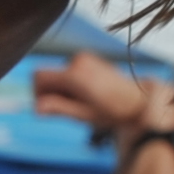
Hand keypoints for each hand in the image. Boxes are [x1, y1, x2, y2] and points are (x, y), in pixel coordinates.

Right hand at [33, 51, 149, 135]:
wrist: (138, 101)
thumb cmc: (112, 111)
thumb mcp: (84, 115)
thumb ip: (58, 109)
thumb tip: (36, 108)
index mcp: (75, 75)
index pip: (38, 76)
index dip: (37, 92)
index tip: (48, 106)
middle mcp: (78, 61)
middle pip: (48, 76)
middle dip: (52, 92)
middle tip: (70, 107)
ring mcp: (84, 58)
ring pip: (58, 74)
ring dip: (62, 89)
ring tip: (82, 101)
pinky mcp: (88, 59)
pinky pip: (67, 70)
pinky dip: (70, 83)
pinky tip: (86, 93)